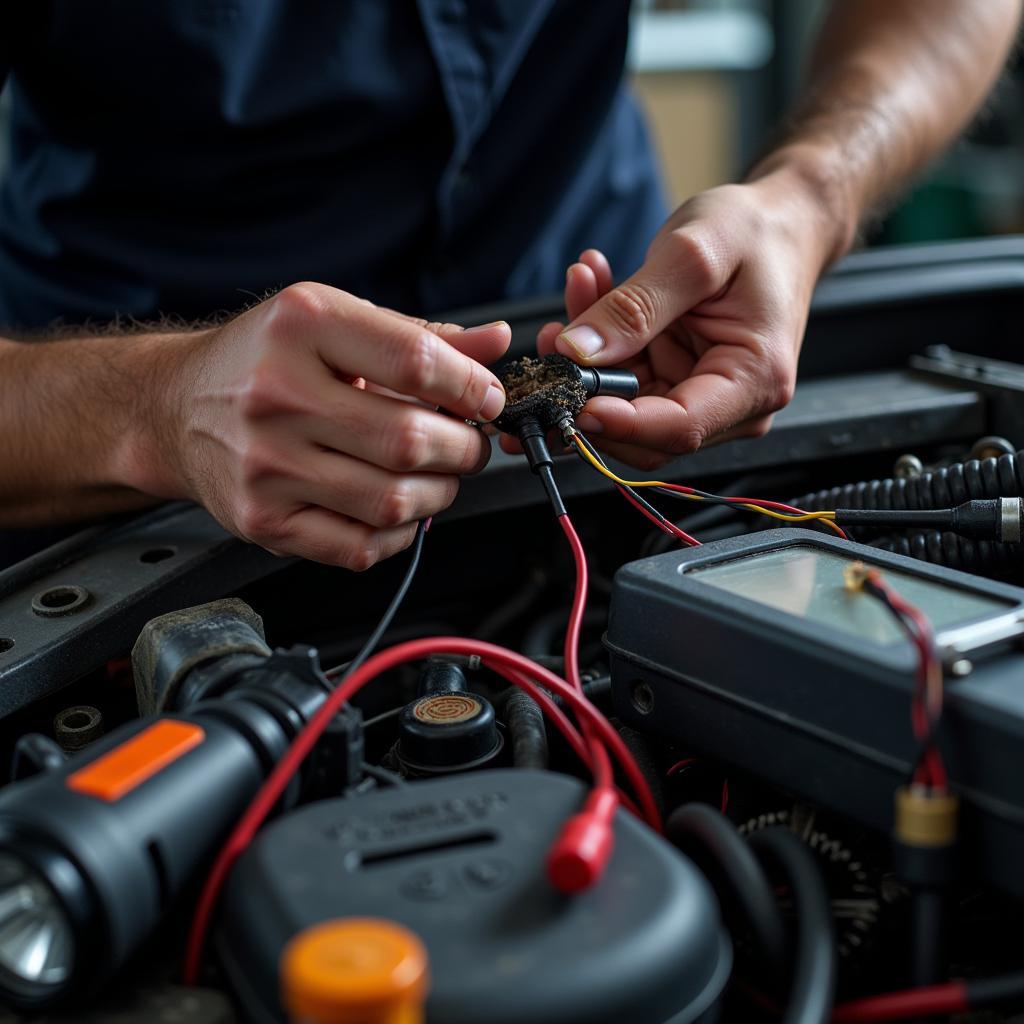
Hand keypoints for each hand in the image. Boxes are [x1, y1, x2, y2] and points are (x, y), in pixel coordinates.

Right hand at [145, 283, 508, 567]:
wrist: (175, 408)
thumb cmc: (265, 361)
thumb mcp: (335, 324)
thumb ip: (419, 336)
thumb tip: (497, 343)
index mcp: (302, 326)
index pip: (416, 361)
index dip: (472, 387)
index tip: (486, 399)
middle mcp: (276, 394)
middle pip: (410, 439)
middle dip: (463, 449)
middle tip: (466, 444)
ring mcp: (265, 464)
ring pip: (392, 501)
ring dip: (439, 494)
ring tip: (437, 476)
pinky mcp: (263, 519)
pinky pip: (360, 546)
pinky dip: (399, 534)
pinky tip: (398, 509)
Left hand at [533, 170, 836, 469]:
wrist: (778, 222)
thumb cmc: (757, 233)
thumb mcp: (694, 254)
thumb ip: (636, 306)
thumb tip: (580, 352)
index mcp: (754, 381)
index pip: (680, 429)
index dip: (620, 423)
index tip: (573, 400)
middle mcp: (731, 404)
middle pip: (644, 432)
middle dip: (592, 389)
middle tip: (558, 338)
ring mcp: (699, 394)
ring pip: (623, 404)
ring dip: (588, 355)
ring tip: (581, 287)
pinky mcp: (674, 379)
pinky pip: (622, 377)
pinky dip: (600, 339)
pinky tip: (592, 290)